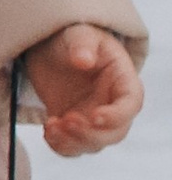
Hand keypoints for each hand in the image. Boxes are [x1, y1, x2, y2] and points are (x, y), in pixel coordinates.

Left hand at [22, 23, 143, 155]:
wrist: (51, 48)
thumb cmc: (73, 37)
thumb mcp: (78, 34)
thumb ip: (83, 45)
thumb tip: (83, 60)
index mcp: (123, 81)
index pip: (131, 104)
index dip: (117, 115)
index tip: (95, 115)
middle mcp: (112, 104)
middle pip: (115, 133)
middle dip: (92, 134)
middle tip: (67, 120)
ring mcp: (92, 118)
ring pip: (93, 144)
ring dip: (73, 142)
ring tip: (52, 126)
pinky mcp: (72, 125)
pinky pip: (71, 146)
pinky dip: (60, 146)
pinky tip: (48, 130)